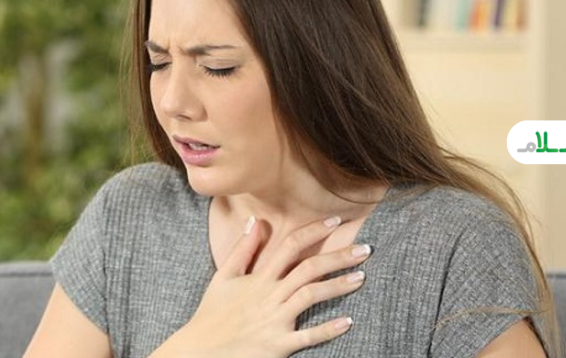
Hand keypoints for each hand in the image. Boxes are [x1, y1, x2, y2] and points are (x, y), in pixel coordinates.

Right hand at [152, 216, 370, 357]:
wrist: (200, 350)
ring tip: (361, 277)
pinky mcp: (278, 345)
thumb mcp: (224, 277)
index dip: (314, 231)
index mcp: (259, 278)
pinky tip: (348, 322)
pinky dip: (328, 329)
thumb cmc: (212, 313)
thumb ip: (243, 249)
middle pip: (309, 268)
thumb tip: (255, 221)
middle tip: (365, 249)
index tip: (336, 221)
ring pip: (311, 296)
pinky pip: (307, 336)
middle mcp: (270, 295)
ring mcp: (275, 320)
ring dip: (338, 286)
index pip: (290, 246)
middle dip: (338, 256)